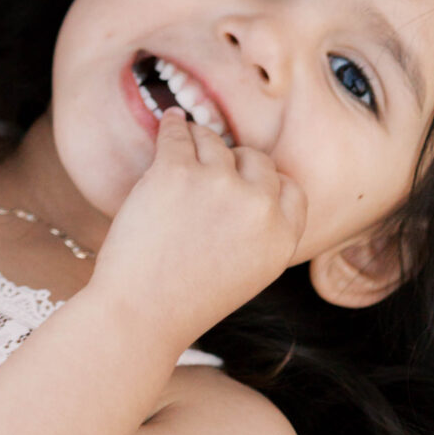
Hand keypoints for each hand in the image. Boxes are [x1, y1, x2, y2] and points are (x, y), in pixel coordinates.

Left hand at [89, 112, 305, 358]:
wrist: (142, 313)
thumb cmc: (187, 298)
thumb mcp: (249, 272)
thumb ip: (260, 231)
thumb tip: (253, 184)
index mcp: (282, 238)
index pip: (291, 189)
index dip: (269, 182)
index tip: (247, 180)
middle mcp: (258, 207)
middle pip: (255, 159)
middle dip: (235, 160)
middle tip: (212, 165)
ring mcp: (219, 184)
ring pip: (213, 140)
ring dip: (199, 140)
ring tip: (185, 144)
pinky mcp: (177, 170)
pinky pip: (177, 132)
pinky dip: (172, 125)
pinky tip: (170, 121)